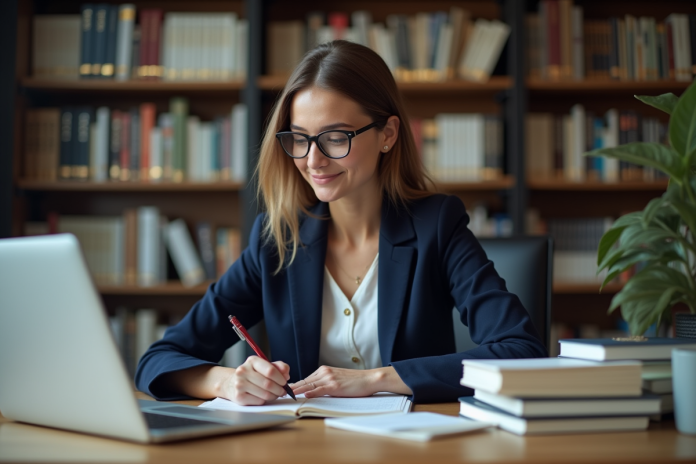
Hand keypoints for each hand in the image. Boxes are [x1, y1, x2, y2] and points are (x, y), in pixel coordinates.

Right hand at [220, 356, 289, 404]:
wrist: (233, 383)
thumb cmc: (253, 374)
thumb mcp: (265, 366)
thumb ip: (279, 367)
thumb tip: (286, 374)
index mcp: (252, 361)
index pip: (270, 370)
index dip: (280, 378)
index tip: (285, 382)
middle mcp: (243, 371)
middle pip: (268, 384)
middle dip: (279, 389)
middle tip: (283, 391)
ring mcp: (239, 384)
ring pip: (264, 394)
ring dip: (274, 396)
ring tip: (275, 394)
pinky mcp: (239, 397)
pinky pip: (259, 401)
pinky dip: (265, 400)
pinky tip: (264, 397)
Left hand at [289, 365, 411, 397]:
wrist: (369, 378)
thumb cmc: (355, 381)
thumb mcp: (337, 379)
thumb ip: (324, 383)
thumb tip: (312, 392)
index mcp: (323, 370)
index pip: (305, 379)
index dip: (294, 386)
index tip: (284, 391)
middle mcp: (324, 372)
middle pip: (303, 382)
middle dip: (291, 389)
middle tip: (279, 393)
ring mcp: (328, 378)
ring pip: (308, 385)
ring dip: (296, 391)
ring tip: (285, 396)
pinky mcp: (334, 386)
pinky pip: (318, 390)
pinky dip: (309, 393)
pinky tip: (302, 396)